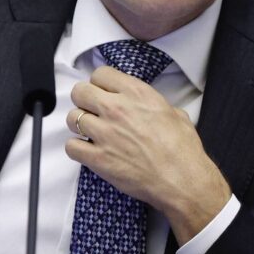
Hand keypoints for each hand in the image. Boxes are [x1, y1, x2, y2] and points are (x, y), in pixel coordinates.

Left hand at [65, 66, 229, 244]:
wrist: (182, 180)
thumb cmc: (182, 150)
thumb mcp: (174, 113)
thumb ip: (153, 105)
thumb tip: (147, 108)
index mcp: (137, 93)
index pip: (101, 74)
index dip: (100, 83)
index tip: (103, 92)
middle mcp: (116, 109)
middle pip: (80, 91)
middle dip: (84, 99)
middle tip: (92, 110)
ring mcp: (104, 133)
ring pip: (72, 118)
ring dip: (80, 124)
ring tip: (90, 132)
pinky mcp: (97, 158)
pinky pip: (71, 146)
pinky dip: (77, 148)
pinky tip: (88, 151)